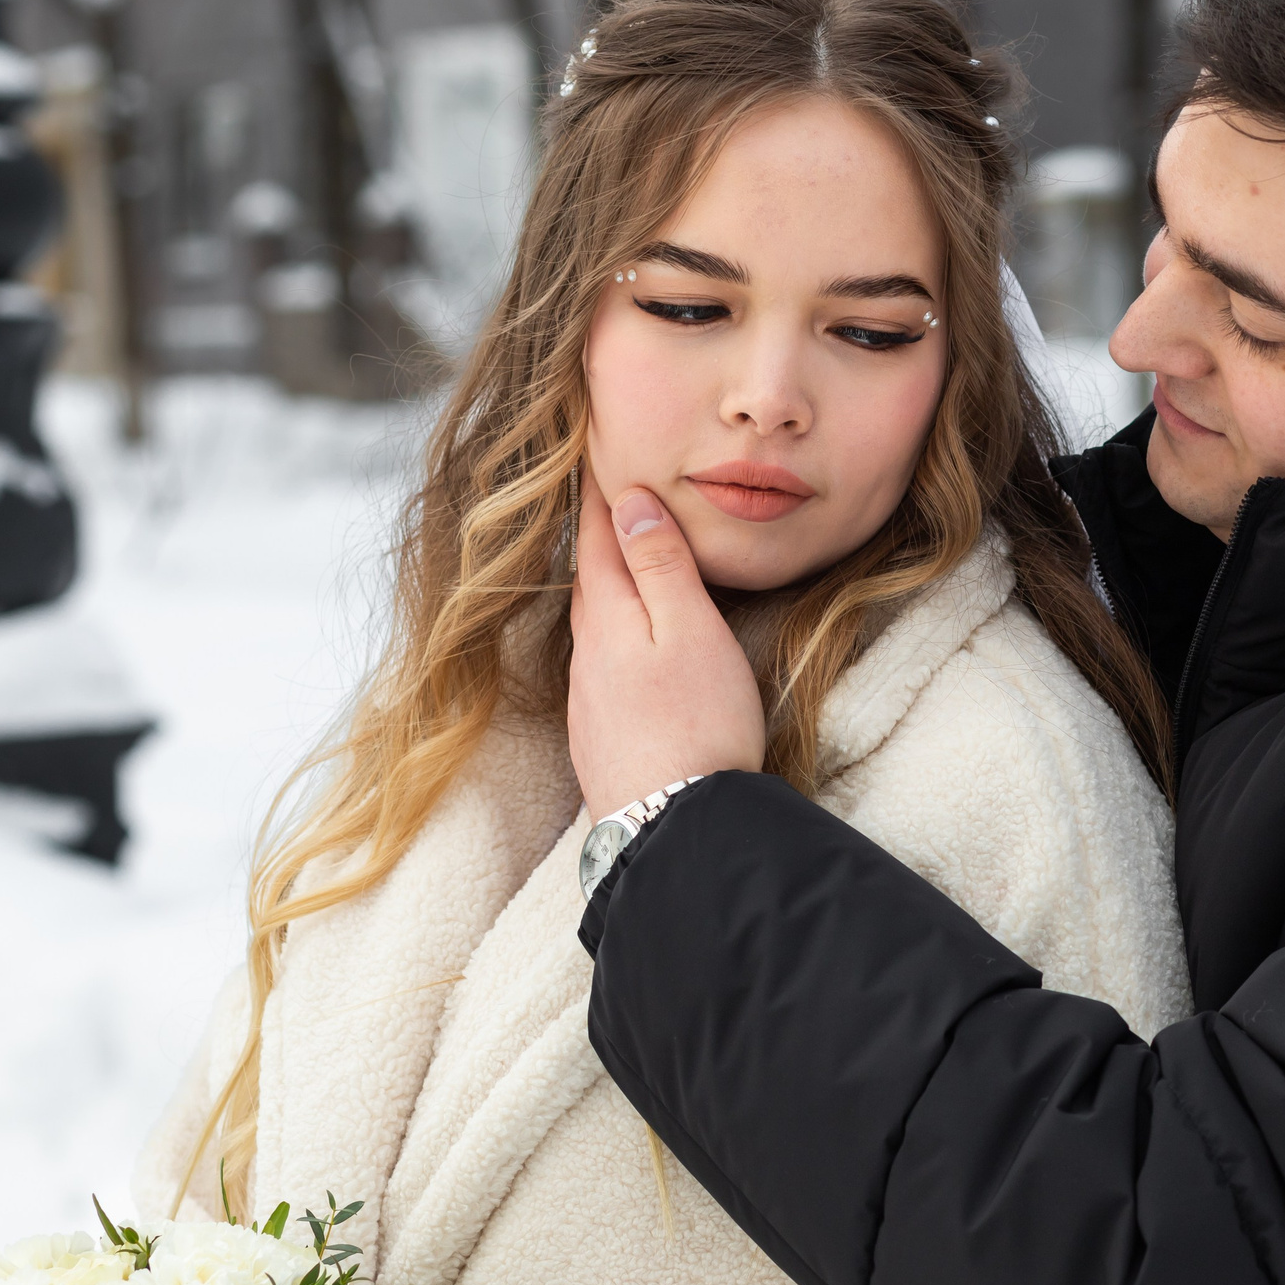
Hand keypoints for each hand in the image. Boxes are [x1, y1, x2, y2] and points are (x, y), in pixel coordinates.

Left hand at [568, 470, 766, 816]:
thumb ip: (661, 566)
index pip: (597, 541)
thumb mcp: (691, 630)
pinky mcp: (599, 741)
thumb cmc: (698, 724)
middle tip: (605, 501)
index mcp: (608, 620)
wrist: (676, 828)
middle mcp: (586, 658)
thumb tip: (629, 503)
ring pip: (592, 629)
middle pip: (589, 582)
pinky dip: (610, 642)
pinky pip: (598, 671)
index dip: (600, 497)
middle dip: (597, 540)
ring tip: (619, 569)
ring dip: (603, 593)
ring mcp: (587, 703)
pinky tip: (625, 655)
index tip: (597, 456)